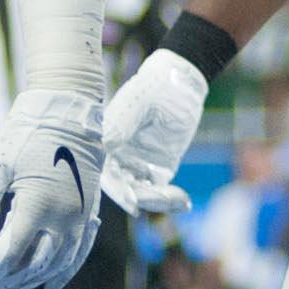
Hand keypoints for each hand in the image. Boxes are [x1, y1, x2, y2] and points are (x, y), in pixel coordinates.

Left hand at [0, 87, 104, 288]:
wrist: (69, 115)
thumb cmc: (26, 137)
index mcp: (38, 205)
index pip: (10, 252)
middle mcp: (63, 217)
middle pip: (35, 263)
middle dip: (8, 279)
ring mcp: (80, 218)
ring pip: (58, 262)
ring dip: (33, 279)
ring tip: (10, 288)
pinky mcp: (89, 214)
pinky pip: (79, 252)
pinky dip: (65, 272)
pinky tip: (50, 285)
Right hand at [100, 48, 206, 215]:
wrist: (178, 85)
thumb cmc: (152, 88)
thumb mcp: (137, 102)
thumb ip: (121, 123)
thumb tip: (105, 144)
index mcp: (104, 142)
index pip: (105, 172)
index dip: (117, 190)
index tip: (132, 202)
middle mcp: (116, 158)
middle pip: (124, 188)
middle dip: (142, 199)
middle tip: (163, 199)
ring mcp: (135, 166)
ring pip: (142, 193)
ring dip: (159, 201)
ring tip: (180, 199)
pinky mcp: (157, 170)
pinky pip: (160, 191)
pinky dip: (171, 200)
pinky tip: (184, 202)